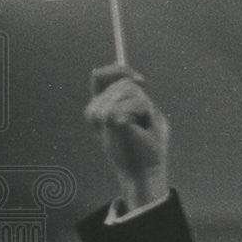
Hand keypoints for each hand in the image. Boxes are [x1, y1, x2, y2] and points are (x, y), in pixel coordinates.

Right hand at [84, 65, 169, 208]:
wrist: (146, 169)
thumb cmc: (146, 143)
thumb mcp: (143, 112)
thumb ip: (134, 93)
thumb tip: (133, 77)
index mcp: (100, 107)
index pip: (100, 75)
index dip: (120, 71)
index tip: (141, 80)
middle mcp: (94, 110)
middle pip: (123, 82)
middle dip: (141, 98)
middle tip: (142, 123)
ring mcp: (99, 115)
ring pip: (130, 89)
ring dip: (144, 107)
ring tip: (140, 128)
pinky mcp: (110, 120)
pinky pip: (136, 101)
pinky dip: (145, 113)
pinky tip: (139, 130)